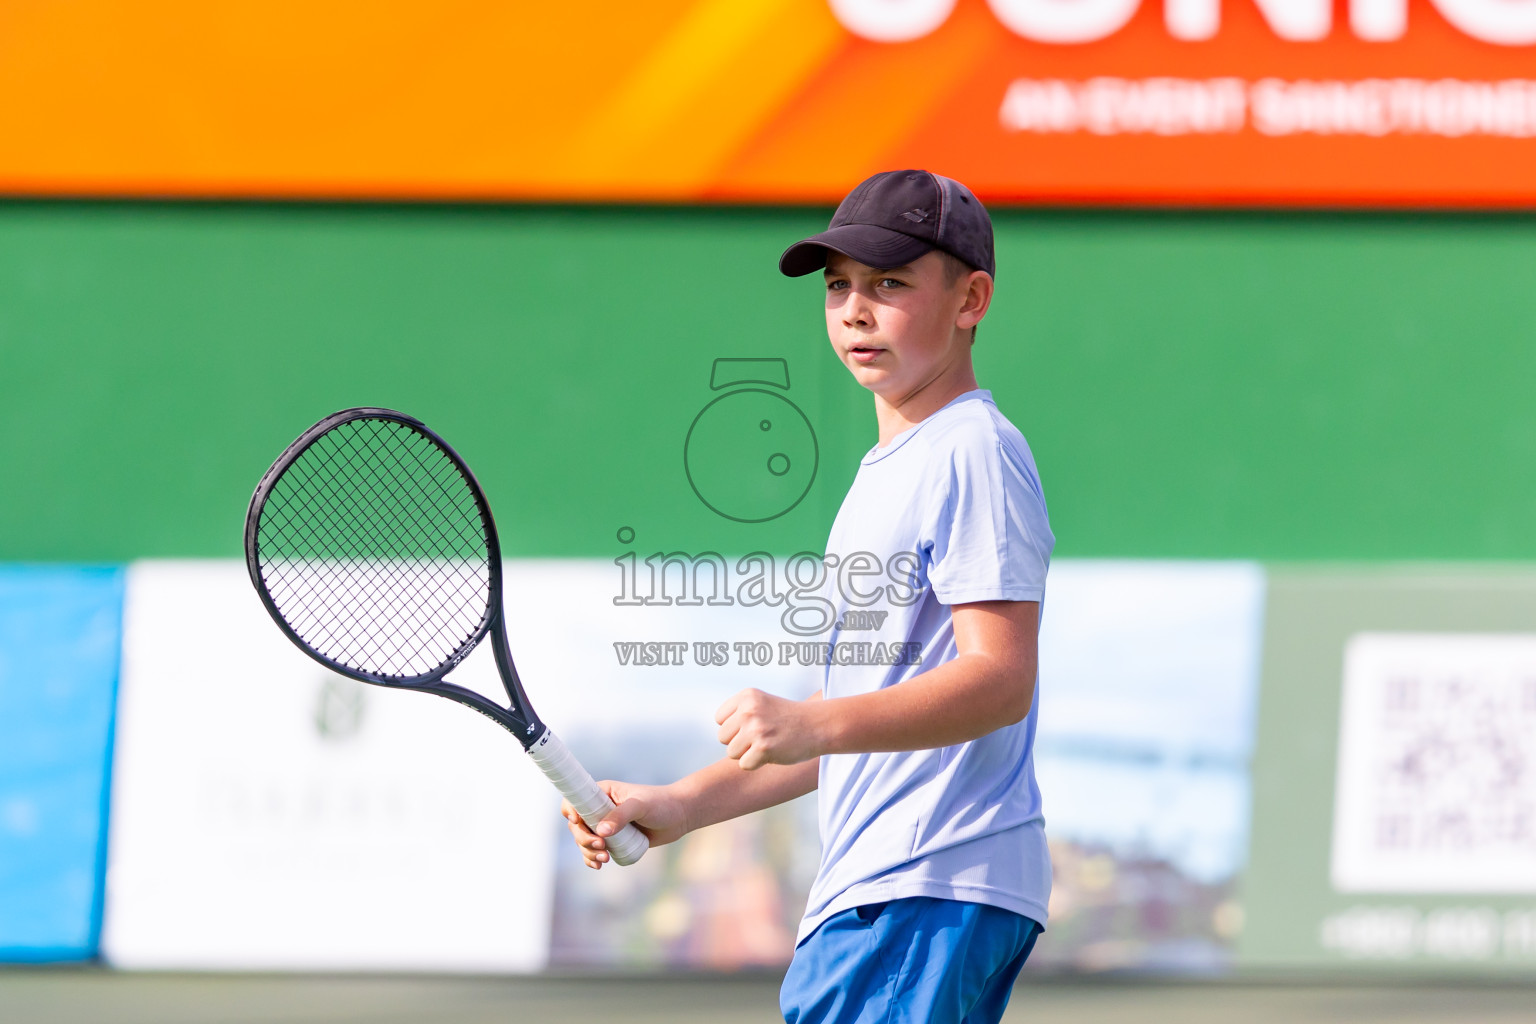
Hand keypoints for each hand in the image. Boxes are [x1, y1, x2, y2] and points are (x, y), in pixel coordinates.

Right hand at [561, 781, 686, 870]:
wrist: (679, 816)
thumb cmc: (661, 803)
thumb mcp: (640, 806)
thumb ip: (621, 816)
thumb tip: (600, 831)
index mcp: (602, 793)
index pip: (575, 799)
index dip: (570, 811)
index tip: (578, 822)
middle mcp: (600, 809)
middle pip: (577, 825)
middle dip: (583, 839)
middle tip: (601, 846)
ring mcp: (606, 826)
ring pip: (584, 841)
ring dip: (588, 852)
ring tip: (604, 859)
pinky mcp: (614, 840)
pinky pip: (595, 851)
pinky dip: (592, 859)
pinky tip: (598, 865)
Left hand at [715, 688, 825, 769]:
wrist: (818, 725)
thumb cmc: (787, 719)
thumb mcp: (761, 704)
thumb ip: (739, 713)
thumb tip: (720, 735)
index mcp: (746, 696)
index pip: (719, 719)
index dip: (734, 727)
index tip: (753, 726)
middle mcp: (749, 710)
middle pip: (723, 737)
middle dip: (739, 742)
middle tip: (762, 737)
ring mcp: (756, 729)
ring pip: (731, 753)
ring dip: (747, 754)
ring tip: (767, 744)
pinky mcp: (763, 748)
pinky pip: (744, 764)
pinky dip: (756, 764)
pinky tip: (772, 753)